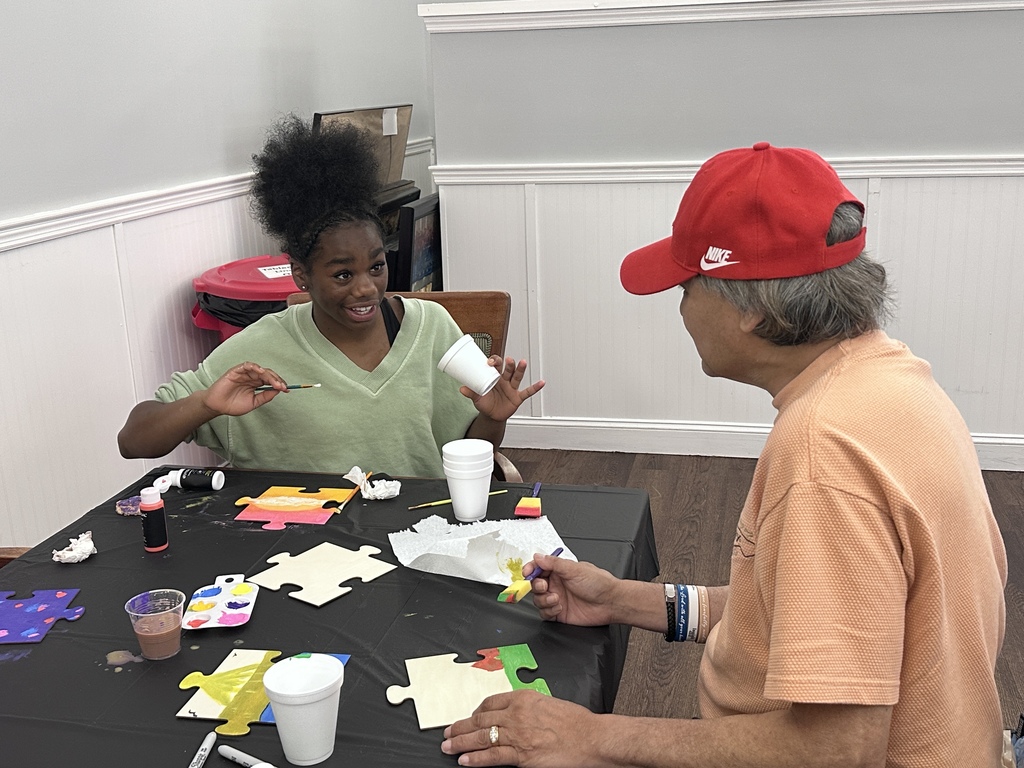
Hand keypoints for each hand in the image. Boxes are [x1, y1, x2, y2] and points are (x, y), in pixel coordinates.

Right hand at [201, 362, 288, 415]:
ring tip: (275, 382)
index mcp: (257, 384)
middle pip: (268, 375)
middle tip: (282, 387)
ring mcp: (244, 374)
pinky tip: (261, 372)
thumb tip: (278, 391)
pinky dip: (255, 367)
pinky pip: (247, 366)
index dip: (279, 384)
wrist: (217, 406)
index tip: (287, 389)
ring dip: (269, 375)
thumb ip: (265, 397)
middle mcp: (252, 377)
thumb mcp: (253, 403)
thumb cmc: (233, 405)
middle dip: (277, 380)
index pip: (271, 381)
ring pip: (260, 370)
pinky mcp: (236, 371)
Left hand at [441, 690, 599, 767]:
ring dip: (461, 742)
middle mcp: (517, 714)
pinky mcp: (522, 755)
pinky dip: (476, 759)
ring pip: (481, 737)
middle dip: (460, 727)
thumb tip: (515, 715)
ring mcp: (518, 734)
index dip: (475, 711)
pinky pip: (492, 756)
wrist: (592, 738)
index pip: (490, 702)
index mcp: (524, 698)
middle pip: (480, 719)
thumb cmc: (577, 723)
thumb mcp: (549, 703)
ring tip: (448, 747)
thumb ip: (529, 708)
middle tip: (448, 732)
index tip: (469, 717)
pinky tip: (465, 760)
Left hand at [462, 356, 544, 422]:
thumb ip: (471, 393)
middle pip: (508, 369)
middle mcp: (504, 380)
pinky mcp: (518, 397)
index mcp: (494, 378)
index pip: (496, 365)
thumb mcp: (477, 398)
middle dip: (509, 364)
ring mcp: (512, 388)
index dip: (494, 361)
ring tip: (523, 362)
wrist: (491, 417)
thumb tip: (462, 388)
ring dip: (520, 369)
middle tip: (508, 360)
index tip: (490, 362)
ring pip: (517, 376)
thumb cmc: (485, 404)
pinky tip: (541, 382)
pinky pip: (528, 392)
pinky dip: (535, 388)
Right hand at [526, 553, 619, 626]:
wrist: (610, 602)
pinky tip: (559, 607)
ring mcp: (557, 598)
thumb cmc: (598, 583)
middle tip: (544, 586)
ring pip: (538, 600)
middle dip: (536, 586)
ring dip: (544, 600)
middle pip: (535, 585)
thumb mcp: (575, 569)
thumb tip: (538, 556)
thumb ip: (554, 563)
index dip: (530, 570)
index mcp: (559, 570)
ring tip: (556, 598)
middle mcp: (557, 584)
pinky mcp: (559, 613)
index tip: (527, 573)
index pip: (538, 568)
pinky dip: (549, 611)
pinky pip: (544, 613)